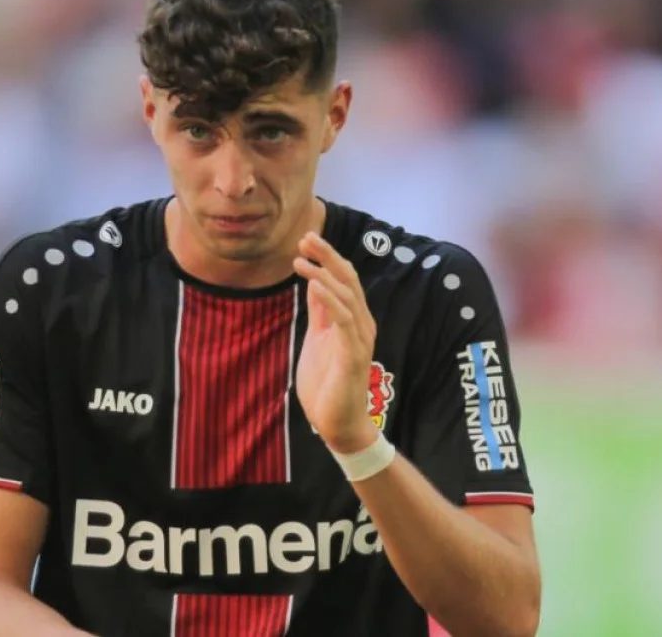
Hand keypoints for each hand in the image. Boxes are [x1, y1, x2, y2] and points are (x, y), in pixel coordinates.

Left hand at [292, 232, 379, 453]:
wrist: (337, 425)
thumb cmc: (327, 385)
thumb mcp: (318, 339)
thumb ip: (320, 313)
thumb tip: (315, 284)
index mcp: (353, 319)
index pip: (344, 279)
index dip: (327, 258)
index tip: (305, 241)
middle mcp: (361, 324)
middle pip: (349, 279)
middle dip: (327, 255)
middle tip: (305, 237)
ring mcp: (359, 338)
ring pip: (347, 294)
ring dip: (323, 273)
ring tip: (299, 259)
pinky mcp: (354, 354)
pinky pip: (344, 319)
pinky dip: (330, 299)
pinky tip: (315, 285)